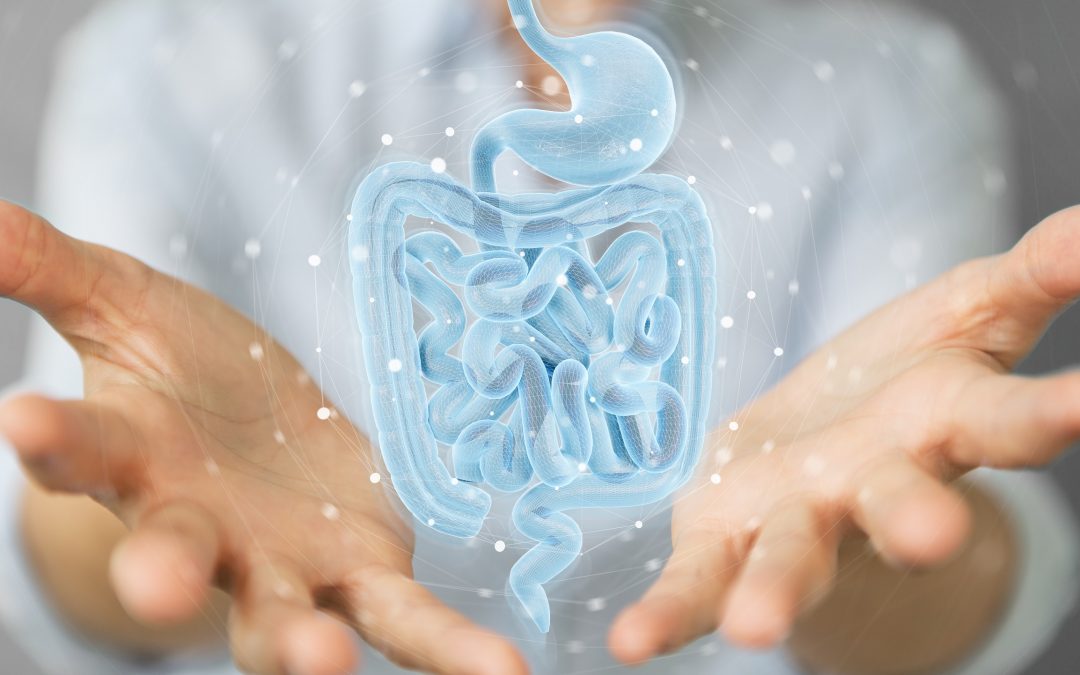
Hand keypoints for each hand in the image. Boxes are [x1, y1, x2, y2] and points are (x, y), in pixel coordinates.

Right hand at [0, 201, 526, 674]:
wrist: (260, 422)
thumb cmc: (182, 368)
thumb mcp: (122, 305)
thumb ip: (51, 270)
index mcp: (134, 456)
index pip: (83, 447)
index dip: (56, 437)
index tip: (21, 418)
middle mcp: (198, 527)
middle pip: (173, 553)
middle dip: (163, 571)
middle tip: (155, 586)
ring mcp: (280, 563)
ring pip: (280, 615)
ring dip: (297, 643)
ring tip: (321, 661)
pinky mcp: (362, 571)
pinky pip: (404, 617)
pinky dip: (448, 649)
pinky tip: (501, 674)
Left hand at [609, 206, 1079, 660]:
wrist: (821, 448)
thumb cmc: (901, 383)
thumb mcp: (966, 314)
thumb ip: (1028, 278)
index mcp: (940, 422)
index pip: (1006, 419)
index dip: (1051, 414)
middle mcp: (872, 483)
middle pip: (896, 503)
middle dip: (914, 519)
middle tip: (935, 536)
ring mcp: (797, 517)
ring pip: (795, 555)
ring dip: (778, 589)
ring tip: (756, 628)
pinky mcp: (723, 535)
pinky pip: (696, 580)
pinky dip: (669, 613)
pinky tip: (630, 643)